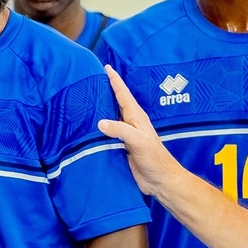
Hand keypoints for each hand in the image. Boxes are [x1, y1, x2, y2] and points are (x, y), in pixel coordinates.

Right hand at [98, 65, 180, 196]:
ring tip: (87, 100)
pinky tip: (90, 128)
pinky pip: (108, 134)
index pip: (123, 94)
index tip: (106, 67)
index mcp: (136, 117)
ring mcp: (126, 135)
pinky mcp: (122, 148)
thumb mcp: (138, 141)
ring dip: (101, 109)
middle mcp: (130, 123)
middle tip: (92, 79)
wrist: (160, 180)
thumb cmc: (154, 159)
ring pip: (111, 118)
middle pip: (116, 103)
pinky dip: (99, 129)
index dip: (115, 80)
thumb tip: (100, 123)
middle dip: (106, 90)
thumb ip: (121, 130)